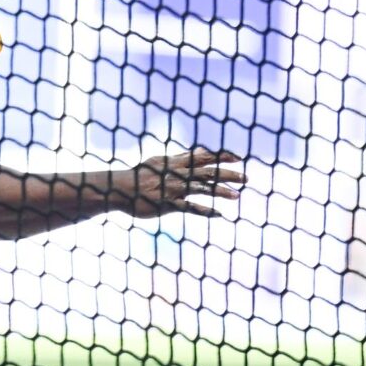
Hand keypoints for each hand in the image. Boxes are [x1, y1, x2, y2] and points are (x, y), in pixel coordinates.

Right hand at [114, 147, 246, 217]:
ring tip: (237, 195)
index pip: (202, 156)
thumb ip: (181, 158)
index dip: (220, 156)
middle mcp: (175, 173)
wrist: (119, 189)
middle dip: (227, 174)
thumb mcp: (160, 162)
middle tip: (246, 178)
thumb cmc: (139, 176)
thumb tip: (200, 151)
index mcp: (174, 163)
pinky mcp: (167, 203)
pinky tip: (219, 214)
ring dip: (220, 192)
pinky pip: (190, 207)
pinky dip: (205, 211)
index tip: (238, 157)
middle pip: (206, 171)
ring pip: (201, 188)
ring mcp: (172, 188)